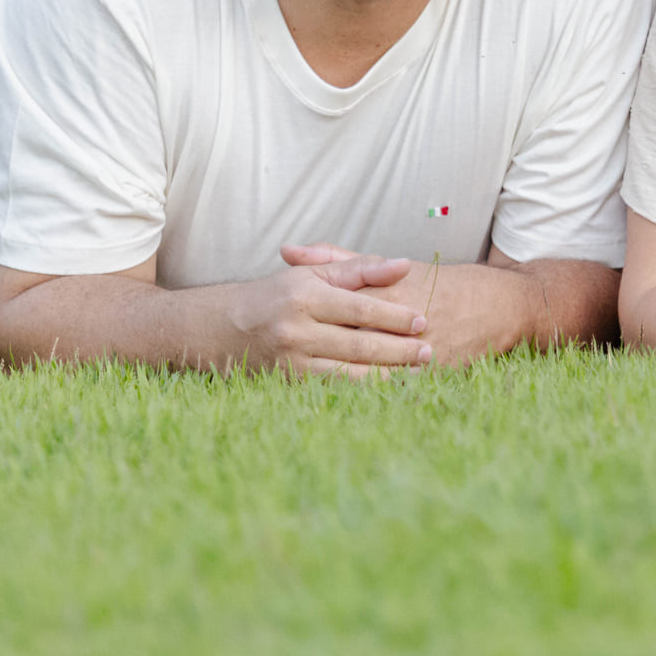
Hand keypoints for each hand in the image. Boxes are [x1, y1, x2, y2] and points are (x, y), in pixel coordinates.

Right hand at [228, 248, 432, 378]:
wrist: (226, 327)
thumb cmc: (278, 295)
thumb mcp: (313, 274)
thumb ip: (359, 268)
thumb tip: (402, 265)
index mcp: (304, 297)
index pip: (359, 309)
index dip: (394, 317)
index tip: (422, 321)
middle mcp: (296, 331)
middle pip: (359, 346)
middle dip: (399, 351)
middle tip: (429, 350)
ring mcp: (291, 362)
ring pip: (349, 374)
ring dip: (388, 375)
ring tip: (417, 371)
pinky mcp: (289, 385)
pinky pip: (335, 390)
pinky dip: (365, 390)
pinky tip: (388, 386)